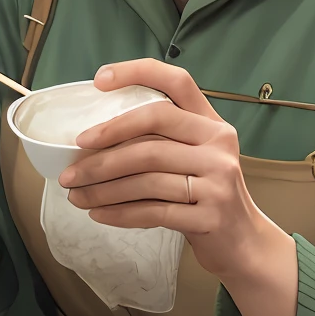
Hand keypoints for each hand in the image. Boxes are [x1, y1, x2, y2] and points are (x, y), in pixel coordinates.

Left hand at [61, 58, 293, 290]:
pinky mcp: (210, 215)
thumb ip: (162, 139)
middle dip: (104, 148)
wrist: (243, 242)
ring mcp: (218, 180)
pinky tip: (98, 214)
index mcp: (211, 122)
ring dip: (103, 188)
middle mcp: (218, 144)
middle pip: (152, 134)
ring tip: (76, 195)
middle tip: (71, 168)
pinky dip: (120, 213)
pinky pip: (153, 211)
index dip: (137, 73)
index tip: (99, 80)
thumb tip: (93, 138)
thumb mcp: (194, 157)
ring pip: (147, 177)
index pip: (176, 82)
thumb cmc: (205, 194)